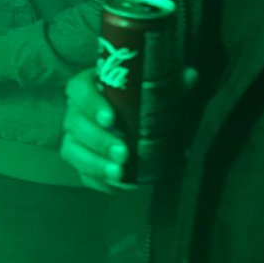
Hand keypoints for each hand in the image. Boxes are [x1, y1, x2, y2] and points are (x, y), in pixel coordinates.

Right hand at [61, 65, 202, 192]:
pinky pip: (82, 173)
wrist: (140, 118)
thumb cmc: (143, 96)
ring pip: (73, 150)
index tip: (110, 118)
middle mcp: (77, 111)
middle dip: (98, 141)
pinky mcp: (82, 161)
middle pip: (75, 124)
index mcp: (91, 86)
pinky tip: (118, 186)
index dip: (90, 104)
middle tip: (124, 153)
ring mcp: (76, 138)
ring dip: (94, 163)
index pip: (79, 89)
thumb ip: (172, 80)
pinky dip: (98, 181)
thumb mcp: (160, 86)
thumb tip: (190, 76)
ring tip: (119, 173)